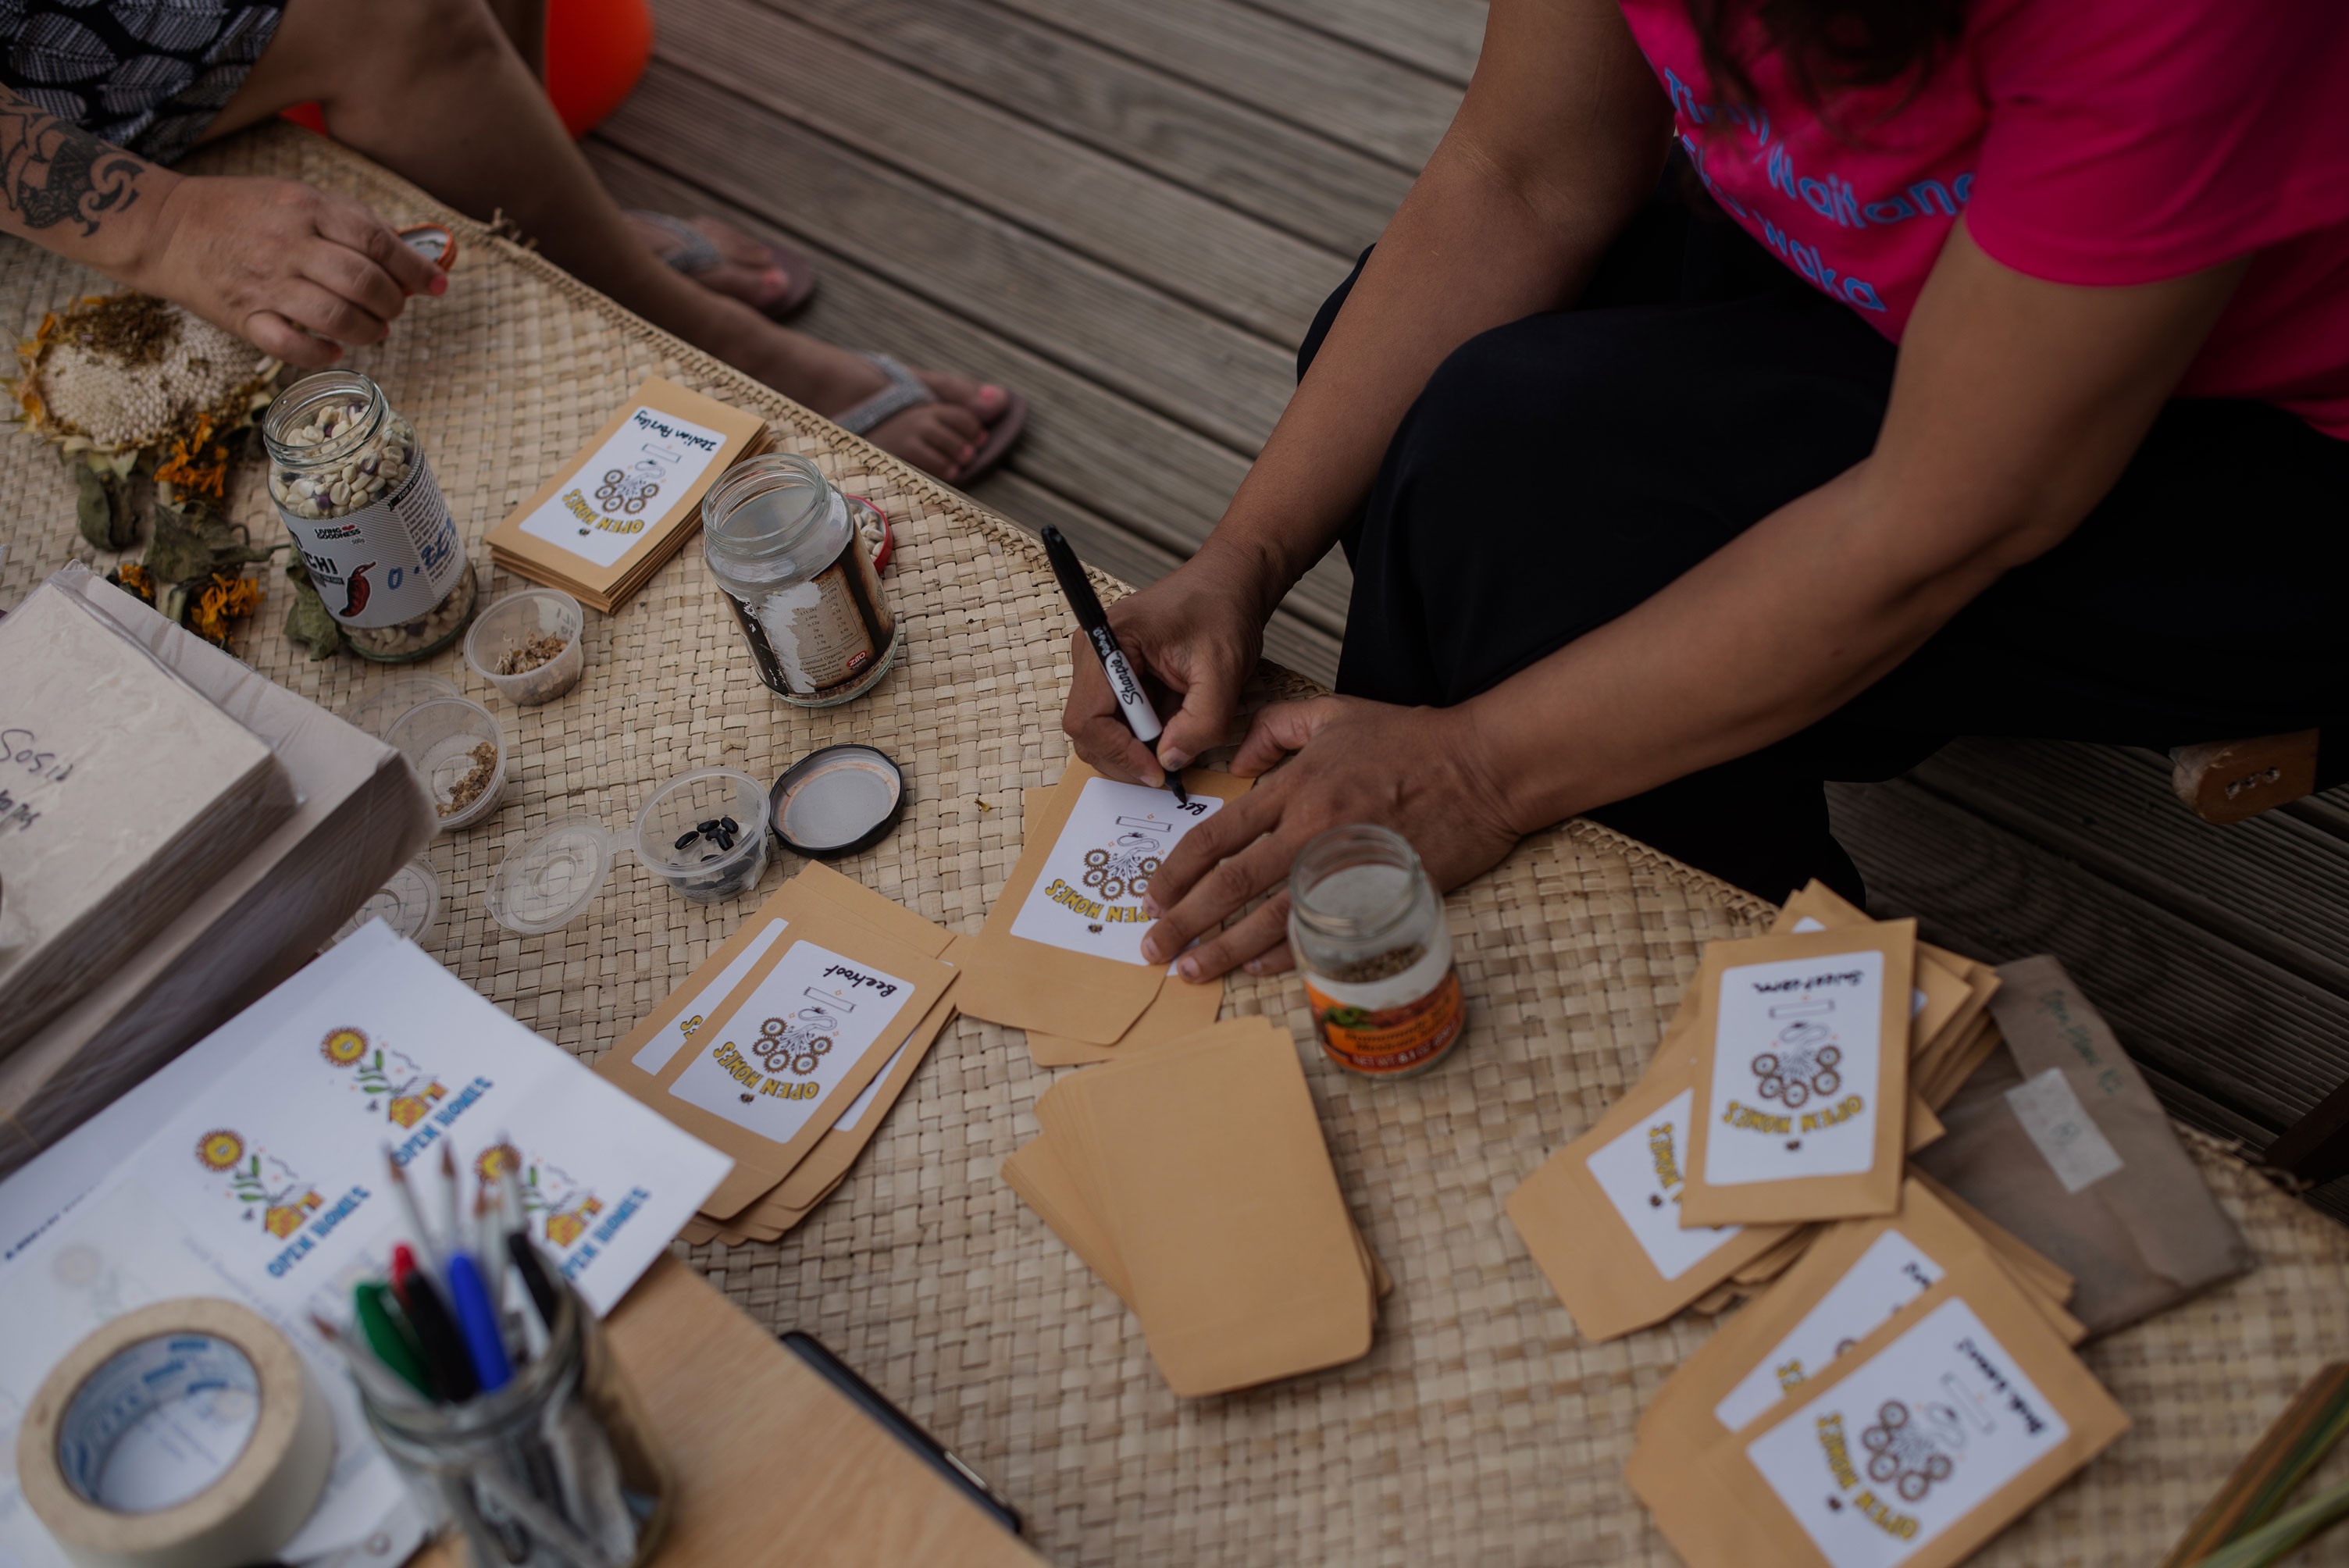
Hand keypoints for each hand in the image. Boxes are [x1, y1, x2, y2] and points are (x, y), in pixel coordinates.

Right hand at [127, 176, 445, 367]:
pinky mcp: (242, 315)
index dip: (415, 269)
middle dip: (392, 304)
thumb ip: (350, 222)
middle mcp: (288, 244)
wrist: (165, 226)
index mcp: (306, 208)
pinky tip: (334, 348)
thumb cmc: (242, 213)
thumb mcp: (298, 197)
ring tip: (373, 330)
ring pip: (336, 317)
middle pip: (363, 282)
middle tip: (393, 309)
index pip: (376, 241)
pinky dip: (322, 353)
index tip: (437, 286)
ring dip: (369, 332)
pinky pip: (291, 346)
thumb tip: (408, 255)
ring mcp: (264, 282)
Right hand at [1059, 542, 1274, 783]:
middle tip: (1169, 768)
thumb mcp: (1223, 670)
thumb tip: (1170, 762)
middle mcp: (1092, 653)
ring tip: (1177, 739)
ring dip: (1136, 748)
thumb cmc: (1222, 611)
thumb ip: (1201, 722)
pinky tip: (1174, 725)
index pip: (1088, 719)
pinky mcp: (1114, 676)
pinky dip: (1143, 736)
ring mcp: (1100, 666)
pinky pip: (1117, 721)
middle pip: (1088, 731)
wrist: (1229, 584)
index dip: (1120, 754)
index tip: (1158, 772)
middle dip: (1126, 757)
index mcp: (1107, 641)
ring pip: (1101, 732)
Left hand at [1137, 696, 1523, 979]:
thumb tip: (1236, 764)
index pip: (1218, 835)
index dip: (1178, 870)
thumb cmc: (1413, 741)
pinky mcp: (1378, 893)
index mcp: (1294, 786)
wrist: (1483, 766)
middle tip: (1153, 948)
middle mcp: (1310, 827)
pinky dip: (1285, 954)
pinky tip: (1255, 970)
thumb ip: (1277, 729)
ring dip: (1224, 948)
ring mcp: (1344, 865)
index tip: (1152, 897)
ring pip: (1270, 916)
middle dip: (1186, 919)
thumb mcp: (1335, 714)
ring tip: (1191, 970)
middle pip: (1232, 883)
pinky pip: (1323, 931)